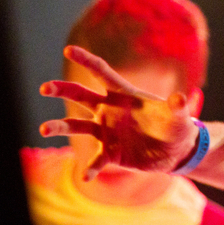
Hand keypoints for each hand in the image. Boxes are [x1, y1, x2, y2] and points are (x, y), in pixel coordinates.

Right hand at [39, 46, 201, 179]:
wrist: (176, 152)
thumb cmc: (177, 127)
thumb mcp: (180, 117)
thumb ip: (178, 108)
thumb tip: (180, 99)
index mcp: (125, 95)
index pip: (102, 73)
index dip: (86, 61)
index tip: (69, 49)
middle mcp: (110, 110)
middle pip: (81, 96)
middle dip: (62, 90)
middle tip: (44, 87)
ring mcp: (106, 131)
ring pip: (76, 125)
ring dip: (60, 126)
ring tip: (44, 128)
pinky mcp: (109, 152)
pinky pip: (95, 160)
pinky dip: (90, 167)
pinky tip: (86, 175)